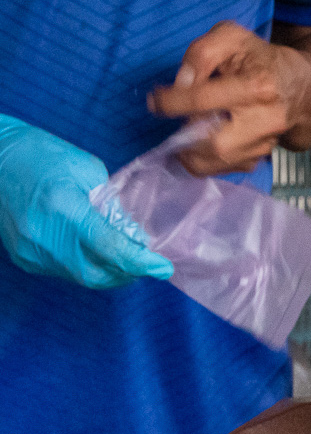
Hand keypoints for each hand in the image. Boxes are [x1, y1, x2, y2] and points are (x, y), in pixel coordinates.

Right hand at [0, 117, 172, 288]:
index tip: (163, 268)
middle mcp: (43, 236)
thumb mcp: (88, 171)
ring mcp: (29, 250)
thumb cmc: (43, 156)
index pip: (109, 248)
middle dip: (127, 274)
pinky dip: (85, 267)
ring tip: (125, 257)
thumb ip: (113, 207)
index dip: (140, 262)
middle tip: (148, 264)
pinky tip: (96, 253)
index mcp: (63, 208)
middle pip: (95, 274)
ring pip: (79, 277)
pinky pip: (63, 272)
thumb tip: (135, 237)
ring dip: (108, 272)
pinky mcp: (22, 257)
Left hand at [147, 21, 310, 175]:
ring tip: (190, 131)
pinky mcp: (261, 157)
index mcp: (257, 87)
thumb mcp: (231, 37)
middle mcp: (264, 121)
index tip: (156, 100)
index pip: (202, 101)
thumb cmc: (260, 59)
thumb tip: (181, 85)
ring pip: (216, 163)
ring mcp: (265, 143)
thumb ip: (201, 53)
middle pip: (214, 145)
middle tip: (178, 123)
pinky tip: (207, 139)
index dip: (170, 101)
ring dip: (191, 151)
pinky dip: (207, 158)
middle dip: (185, 139)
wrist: (302, 87)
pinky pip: (224, 169)